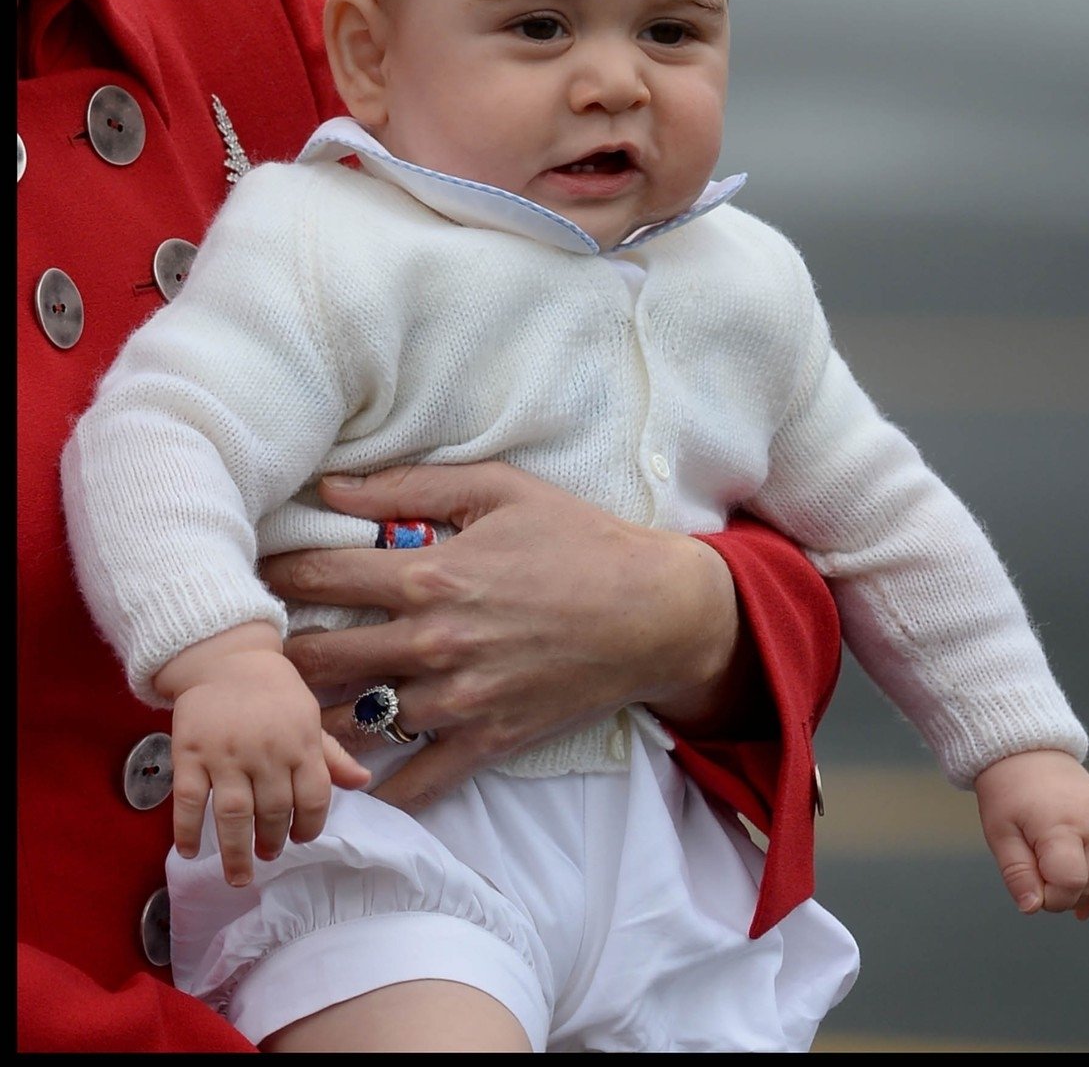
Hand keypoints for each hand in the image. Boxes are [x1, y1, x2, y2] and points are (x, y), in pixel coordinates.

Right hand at [156, 623, 369, 885]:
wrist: (226, 656)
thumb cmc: (274, 692)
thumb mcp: (310, 717)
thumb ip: (332, 755)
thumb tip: (364, 782)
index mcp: (301, 742)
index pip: (314, 797)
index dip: (311, 826)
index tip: (301, 839)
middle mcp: (266, 751)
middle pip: (272, 812)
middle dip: (272, 842)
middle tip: (267, 855)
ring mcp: (225, 754)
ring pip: (232, 814)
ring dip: (235, 851)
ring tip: (240, 874)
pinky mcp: (189, 753)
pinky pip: (187, 800)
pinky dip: (187, 830)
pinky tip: (190, 852)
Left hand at [262, 462, 743, 812]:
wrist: (655, 612)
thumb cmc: (579, 539)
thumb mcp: (500, 489)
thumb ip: (410, 486)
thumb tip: (332, 485)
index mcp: (430, 574)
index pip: (320, 578)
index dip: (271, 575)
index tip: (245, 574)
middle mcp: (432, 641)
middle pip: (319, 660)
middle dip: (274, 656)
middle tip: (250, 653)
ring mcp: (459, 698)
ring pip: (354, 724)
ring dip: (312, 721)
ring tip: (281, 714)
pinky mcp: (488, 739)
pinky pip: (418, 782)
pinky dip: (380, 791)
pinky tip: (349, 786)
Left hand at [973, 749, 1088, 919]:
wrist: (1026, 751)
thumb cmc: (1008, 789)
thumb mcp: (999, 830)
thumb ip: (1017, 872)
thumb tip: (1031, 908)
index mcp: (1062, 825)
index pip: (1069, 884)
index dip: (1049, 898)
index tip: (1030, 887)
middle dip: (1061, 895)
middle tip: (1036, 877)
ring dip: (1083, 893)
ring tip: (1055, 881)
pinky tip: (1081, 894)